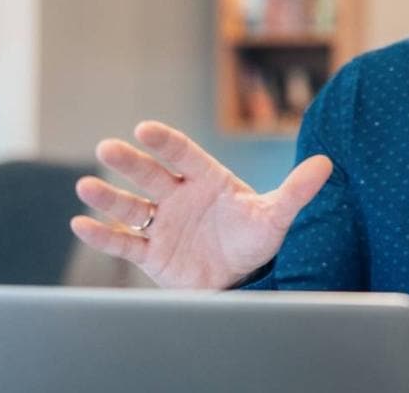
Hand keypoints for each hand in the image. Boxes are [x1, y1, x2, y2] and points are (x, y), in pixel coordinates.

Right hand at [70, 120, 331, 289]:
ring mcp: (163, 224)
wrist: (244, 280)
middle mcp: (180, 197)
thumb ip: (296, 190)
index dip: (166, 143)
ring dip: (108, 197)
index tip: (144, 129)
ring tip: (86, 185)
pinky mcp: (152, 254)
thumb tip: (326, 164)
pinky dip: (103, 235)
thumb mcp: (277, 216)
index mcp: (208, 180)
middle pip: (151, 176)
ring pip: (131, 207)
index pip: (184, 155)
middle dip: (129, 163)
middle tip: (107, 148)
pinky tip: (81, 224)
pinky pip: (125, 243)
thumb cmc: (257, 239)